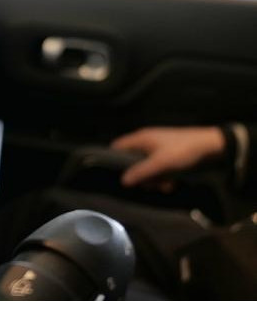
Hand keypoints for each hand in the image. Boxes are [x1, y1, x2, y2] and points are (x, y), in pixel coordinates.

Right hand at [111, 127, 225, 187]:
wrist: (212, 146)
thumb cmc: (182, 151)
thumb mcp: (160, 163)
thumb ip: (141, 172)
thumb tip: (123, 181)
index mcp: (141, 138)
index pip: (118, 147)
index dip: (113, 160)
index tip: (115, 175)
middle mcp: (147, 141)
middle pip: (133, 160)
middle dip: (140, 175)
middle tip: (147, 185)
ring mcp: (159, 147)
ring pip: (147, 166)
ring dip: (154, 178)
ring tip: (164, 186)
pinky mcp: (170, 154)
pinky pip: (159, 167)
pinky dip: (164, 176)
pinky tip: (172, 184)